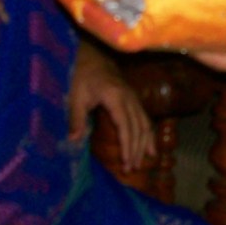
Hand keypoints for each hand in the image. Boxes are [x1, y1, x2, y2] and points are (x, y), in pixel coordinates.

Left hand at [69, 42, 155, 171]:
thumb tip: (74, 141)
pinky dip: (149, 134)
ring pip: (145, 124)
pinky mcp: (135, 99)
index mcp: (116, 98)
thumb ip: (76, 118)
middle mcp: (130, 99)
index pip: (126, 127)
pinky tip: (151, 147)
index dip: (128, 146)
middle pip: (138, 128)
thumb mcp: (75, 96)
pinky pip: (146, 119)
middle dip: (136, 150)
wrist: (94, 55)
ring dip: (145, 144)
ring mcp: (135, 98)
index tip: (126, 163)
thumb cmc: (83, 75)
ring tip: (144, 162)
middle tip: (132, 169)